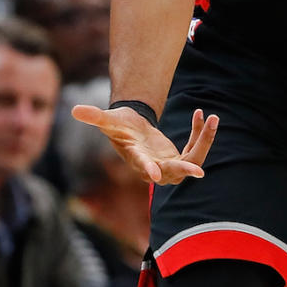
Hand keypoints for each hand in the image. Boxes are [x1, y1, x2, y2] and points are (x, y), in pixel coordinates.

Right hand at [72, 104, 217, 184]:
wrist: (133, 131)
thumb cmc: (120, 126)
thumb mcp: (109, 120)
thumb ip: (95, 116)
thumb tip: (74, 110)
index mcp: (138, 158)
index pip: (144, 166)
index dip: (149, 170)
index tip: (155, 176)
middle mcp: (155, 167)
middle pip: (175, 172)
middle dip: (188, 167)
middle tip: (199, 170)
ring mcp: (169, 166)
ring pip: (193, 160)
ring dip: (204, 141)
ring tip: (211, 118)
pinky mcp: (180, 159)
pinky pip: (196, 149)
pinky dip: (201, 133)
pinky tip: (202, 115)